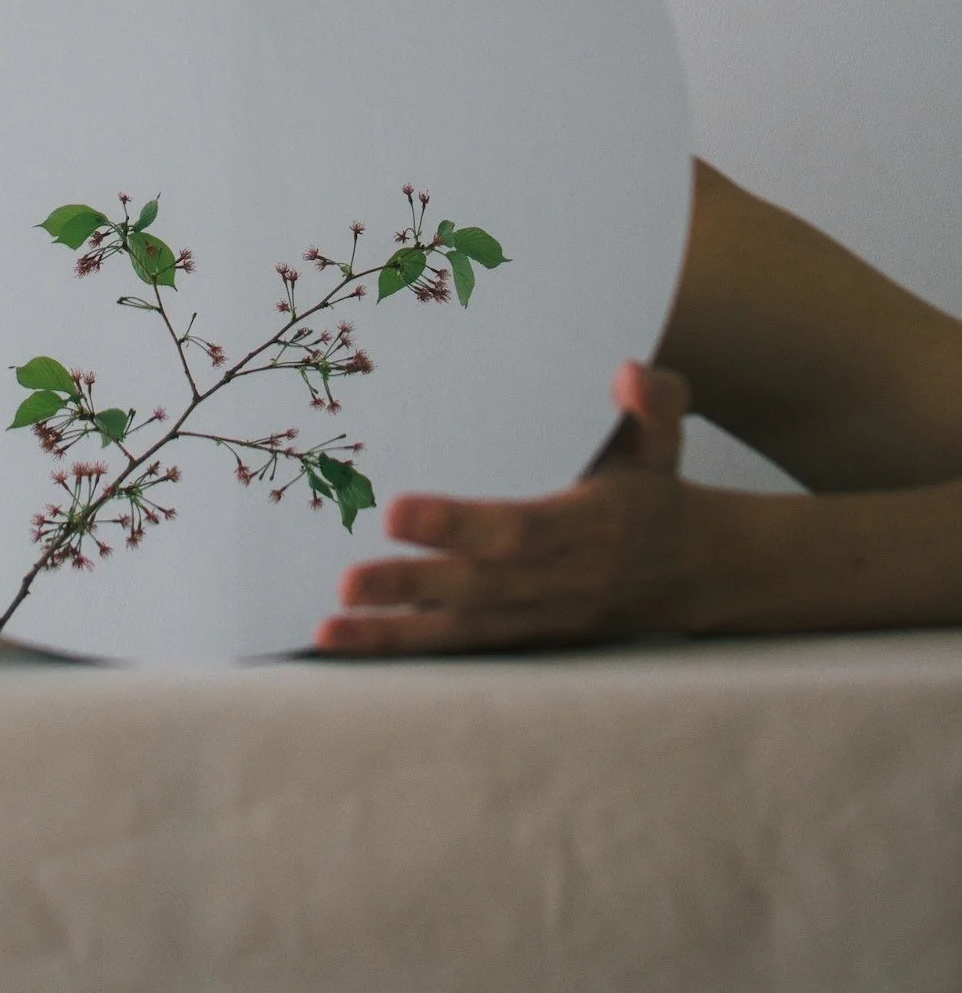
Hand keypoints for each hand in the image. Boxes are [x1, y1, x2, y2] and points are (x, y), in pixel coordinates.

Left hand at [313, 361, 694, 653]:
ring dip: (395, 635)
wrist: (697, 572)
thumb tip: (631, 374)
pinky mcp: (530, 639)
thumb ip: (657, 402)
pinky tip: (353, 649)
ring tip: (330, 631)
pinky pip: (467, 651)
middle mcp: (565, 579)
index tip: (395, 511)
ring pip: (465, 631)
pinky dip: (410, 653)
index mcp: (593, 525)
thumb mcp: (664, 440)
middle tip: (346, 583)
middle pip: (480, 588)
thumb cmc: (657, 491)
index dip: (459, 525)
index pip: (521, 529)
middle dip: (411, 587)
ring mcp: (545, 617)